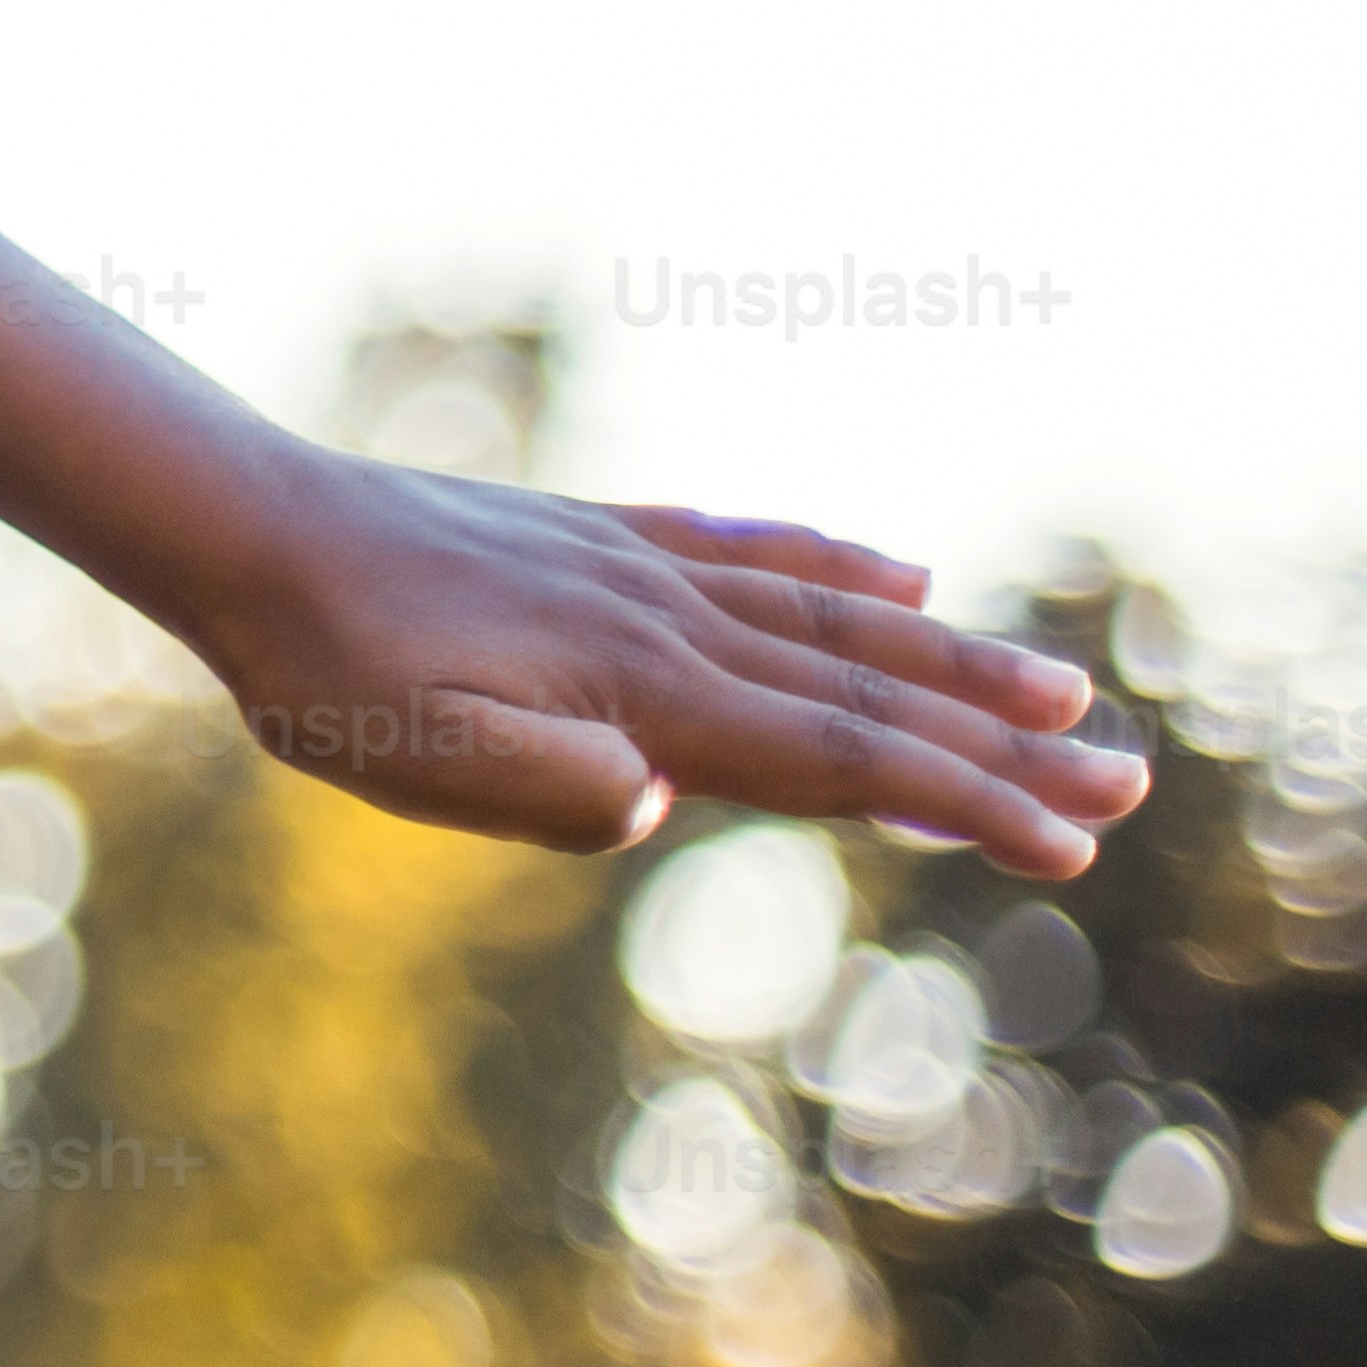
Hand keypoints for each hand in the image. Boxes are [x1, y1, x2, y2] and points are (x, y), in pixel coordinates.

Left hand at [177, 456, 1147, 870]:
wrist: (241, 526)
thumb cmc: (317, 665)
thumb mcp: (410, 755)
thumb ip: (537, 786)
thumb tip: (652, 800)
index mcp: (643, 689)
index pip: (842, 758)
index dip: (966, 800)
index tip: (1073, 840)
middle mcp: (667, 617)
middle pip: (869, 687)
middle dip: (1003, 740)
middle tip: (1125, 781)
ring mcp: (638, 565)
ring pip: (829, 615)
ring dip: (948, 656)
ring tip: (1058, 684)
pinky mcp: (592, 537)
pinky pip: (744, 549)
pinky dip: (830, 565)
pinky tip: (890, 572)